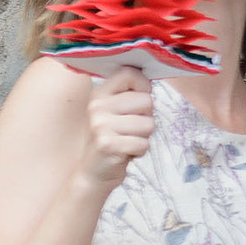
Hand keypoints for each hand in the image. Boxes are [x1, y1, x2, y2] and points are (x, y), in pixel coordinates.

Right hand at [77, 68, 154, 193]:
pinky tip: (125, 152)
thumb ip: (131, 94)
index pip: (130, 73)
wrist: (94, 171)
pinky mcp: (107, 144)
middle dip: (146, 118)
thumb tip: (151, 78)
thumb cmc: (114, 138)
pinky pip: (143, 144)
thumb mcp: (117, 111)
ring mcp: (100, 125)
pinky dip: (140, 151)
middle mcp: (97, 106)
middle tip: (129, 129)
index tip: (137, 102)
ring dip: (144, 136)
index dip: (143, 86)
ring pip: (148, 124)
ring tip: (127, 140)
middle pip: (147, 100)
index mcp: (99, 93)